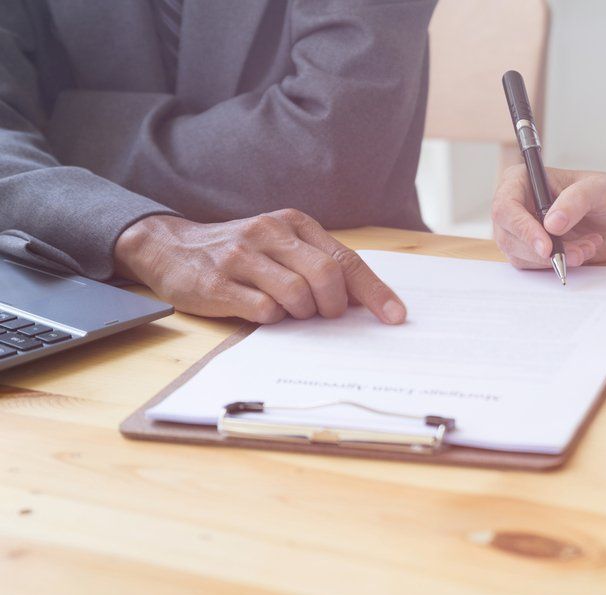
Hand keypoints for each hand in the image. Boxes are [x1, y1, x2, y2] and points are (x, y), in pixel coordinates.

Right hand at [114, 209, 405, 323]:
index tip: (395, 316)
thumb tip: (363, 301)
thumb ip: (318, 264)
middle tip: (326, 316)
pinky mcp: (217, 283)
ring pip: (296, 294)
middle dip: (334, 305)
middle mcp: (269, 233)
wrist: (170, 247)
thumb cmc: (240, 253)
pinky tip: (261, 312)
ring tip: (287, 311)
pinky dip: (271, 319)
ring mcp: (242, 256)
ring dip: (301, 313)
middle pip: (326, 275)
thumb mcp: (281, 246)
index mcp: (294, 224)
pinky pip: (262, 310)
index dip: (374, 292)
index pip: (345, 260)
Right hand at [491, 166, 605, 268]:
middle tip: (574, 253)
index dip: (521, 228)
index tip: (546, 246)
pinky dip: (560, 265)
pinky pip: (535, 266)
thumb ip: (575, 202)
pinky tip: (583, 251)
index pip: (506, 206)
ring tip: (586, 247)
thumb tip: (551, 224)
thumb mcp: (598, 189)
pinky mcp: (535, 250)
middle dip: (542, 250)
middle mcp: (519, 205)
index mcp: (525, 179)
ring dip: (555, 259)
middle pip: (507, 235)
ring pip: (520, 255)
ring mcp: (525, 230)